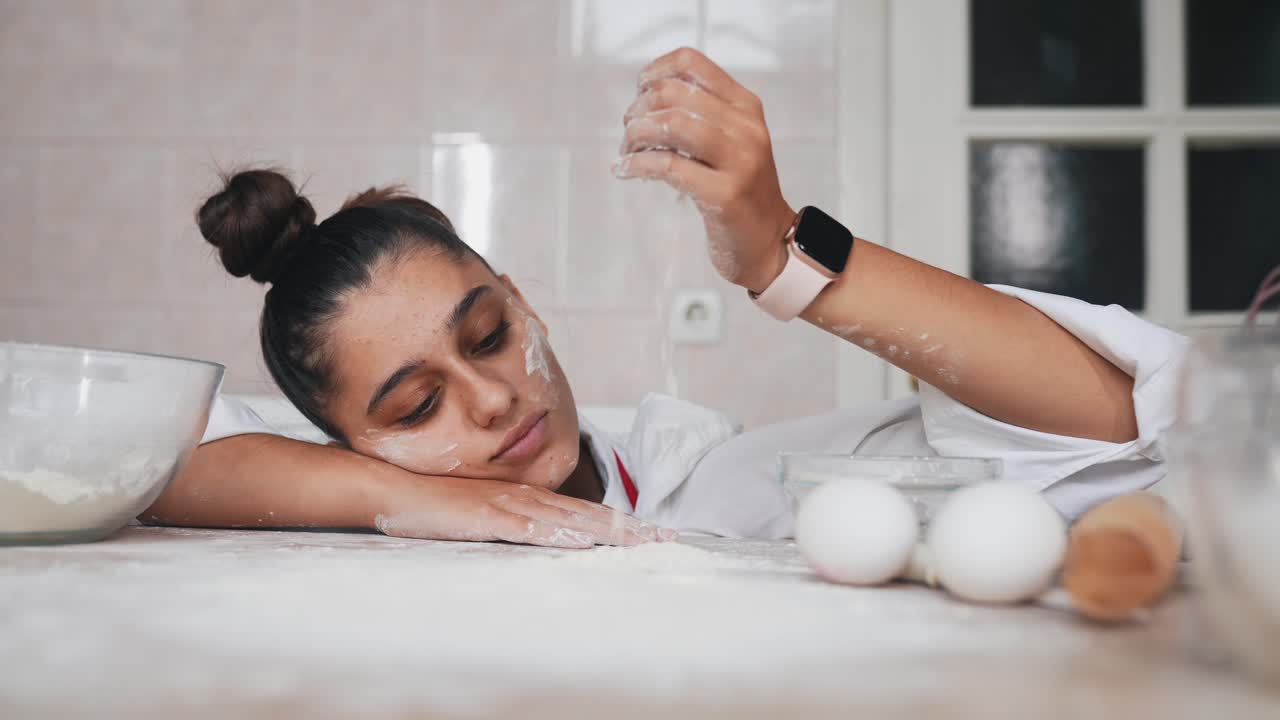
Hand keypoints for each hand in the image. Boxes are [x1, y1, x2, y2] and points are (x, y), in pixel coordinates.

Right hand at [371, 473, 673, 548]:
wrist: (399, 490)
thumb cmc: (440, 503)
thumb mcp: (487, 512)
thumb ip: (517, 520)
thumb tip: (547, 534)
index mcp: (530, 496)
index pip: (585, 511)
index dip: (621, 522)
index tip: (654, 531)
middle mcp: (527, 496)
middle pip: (588, 515)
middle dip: (629, 528)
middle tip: (667, 537)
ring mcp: (509, 505)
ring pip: (568, 520)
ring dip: (607, 532)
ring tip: (641, 542)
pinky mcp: (488, 518)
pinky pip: (529, 528)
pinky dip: (559, 535)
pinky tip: (581, 542)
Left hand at [614, 47, 794, 293]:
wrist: (769, 241)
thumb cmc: (740, 191)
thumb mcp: (731, 141)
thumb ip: (700, 115)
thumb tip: (647, 97)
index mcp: (746, 107)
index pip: (692, 63)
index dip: (654, 72)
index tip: (639, 93)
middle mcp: (746, 128)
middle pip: (674, 94)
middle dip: (638, 110)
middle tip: (629, 131)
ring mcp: (739, 161)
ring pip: (672, 125)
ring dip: (636, 135)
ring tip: (627, 150)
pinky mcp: (724, 195)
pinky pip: (668, 167)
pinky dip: (637, 165)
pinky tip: (626, 170)